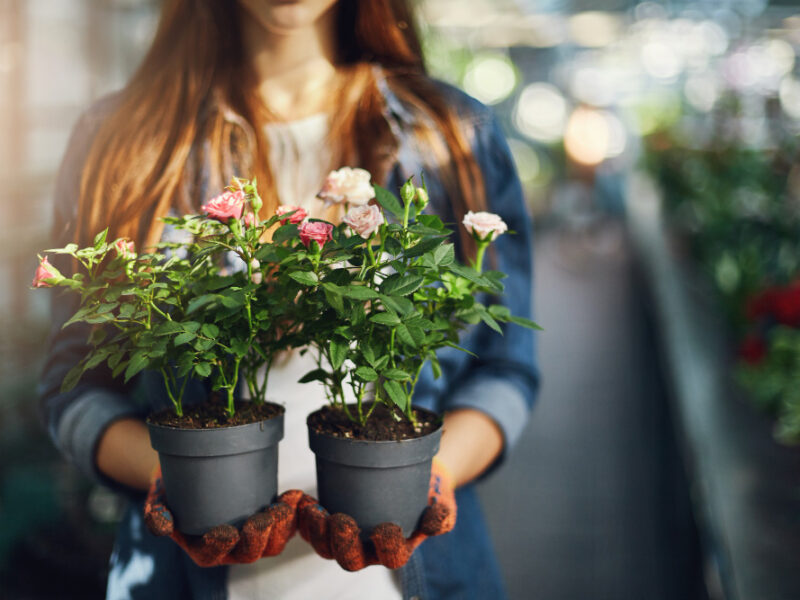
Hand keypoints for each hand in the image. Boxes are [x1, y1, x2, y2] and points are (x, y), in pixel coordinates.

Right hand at [143, 467, 302, 566]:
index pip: (212, 555)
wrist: (192, 474)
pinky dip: (293, 513)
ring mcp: (251, 535)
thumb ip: (157, 512)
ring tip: (284, 506)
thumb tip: (163, 526)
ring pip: (272, 543)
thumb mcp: (158, 498)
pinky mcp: (268, 519)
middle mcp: (229, 548)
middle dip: (259, 537)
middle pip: (249, 553)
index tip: (226, 532)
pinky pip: (286, 525)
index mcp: (202, 548)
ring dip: (281, 527)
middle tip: (264, 517)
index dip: (220, 547)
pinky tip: (295, 496)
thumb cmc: (174, 489)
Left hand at [297, 458, 455, 570]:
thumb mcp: (443, 502)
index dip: (387, 547)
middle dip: (341, 543)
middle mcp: (370, 549)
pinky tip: (302, 500)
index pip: (392, 557)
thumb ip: (442, 514)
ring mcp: (348, 537)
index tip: (387, 527)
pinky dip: (305, 516)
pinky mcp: (331, 520)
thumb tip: (433, 524)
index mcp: (398, 548)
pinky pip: (312, 527)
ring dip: (316, 532)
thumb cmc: (430, 494)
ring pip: (325, 547)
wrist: (415, 478)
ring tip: (314, 511)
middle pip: (350, 559)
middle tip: (341, 521)